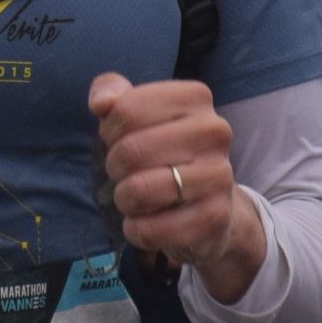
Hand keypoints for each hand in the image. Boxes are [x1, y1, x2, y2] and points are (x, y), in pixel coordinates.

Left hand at [92, 72, 262, 300]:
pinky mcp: (215, 217)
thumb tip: (101, 103)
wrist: (208, 201)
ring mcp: (220, 175)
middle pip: (131, 149)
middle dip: (115, 167)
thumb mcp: (135, 113)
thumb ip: (111, 93)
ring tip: (135, 198)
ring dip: (124, 199)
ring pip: (140, 190)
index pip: (127, 109)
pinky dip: (136, 229)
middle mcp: (215, 131)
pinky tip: (147, 222)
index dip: (110, 130)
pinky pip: (151, 229)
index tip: (120, 140)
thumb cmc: (162, 149)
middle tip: (126, 174)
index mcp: (196, 97)